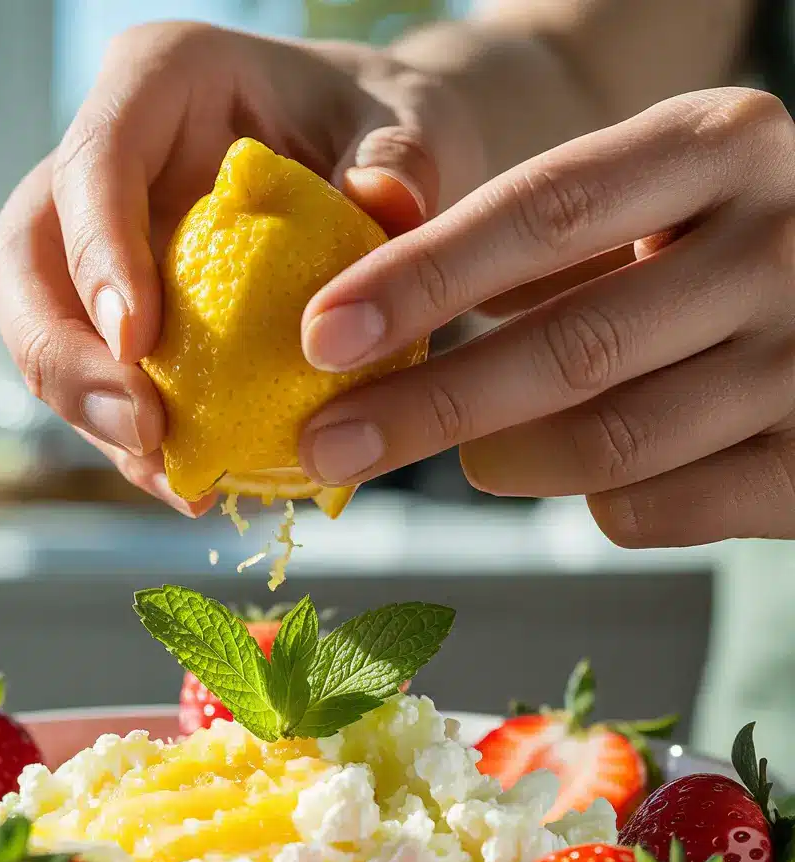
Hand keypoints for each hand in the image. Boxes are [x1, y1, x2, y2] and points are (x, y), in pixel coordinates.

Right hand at [0, 21, 479, 513]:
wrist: (372, 162)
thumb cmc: (380, 126)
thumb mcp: (409, 124)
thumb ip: (400, 160)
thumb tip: (387, 206)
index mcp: (158, 84)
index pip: (94, 161)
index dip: (98, 252)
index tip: (139, 340)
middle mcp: (107, 165)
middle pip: (25, 260)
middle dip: (65, 358)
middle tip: (144, 430)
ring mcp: (103, 243)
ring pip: (44, 332)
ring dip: (96, 418)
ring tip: (177, 478)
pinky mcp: (121, 310)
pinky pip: (102, 378)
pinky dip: (136, 438)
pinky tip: (192, 482)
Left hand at [299, 88, 794, 546]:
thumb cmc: (706, 250)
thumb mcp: (643, 202)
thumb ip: (529, 245)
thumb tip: (363, 319)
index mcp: (719, 145)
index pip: (546, 211)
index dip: (421, 279)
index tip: (321, 335)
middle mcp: (783, 241)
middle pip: (569, 345)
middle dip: (425, 406)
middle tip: (326, 445)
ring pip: (610, 442)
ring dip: (504, 460)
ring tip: (472, 456)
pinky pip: (656, 509)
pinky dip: (591, 504)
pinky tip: (583, 477)